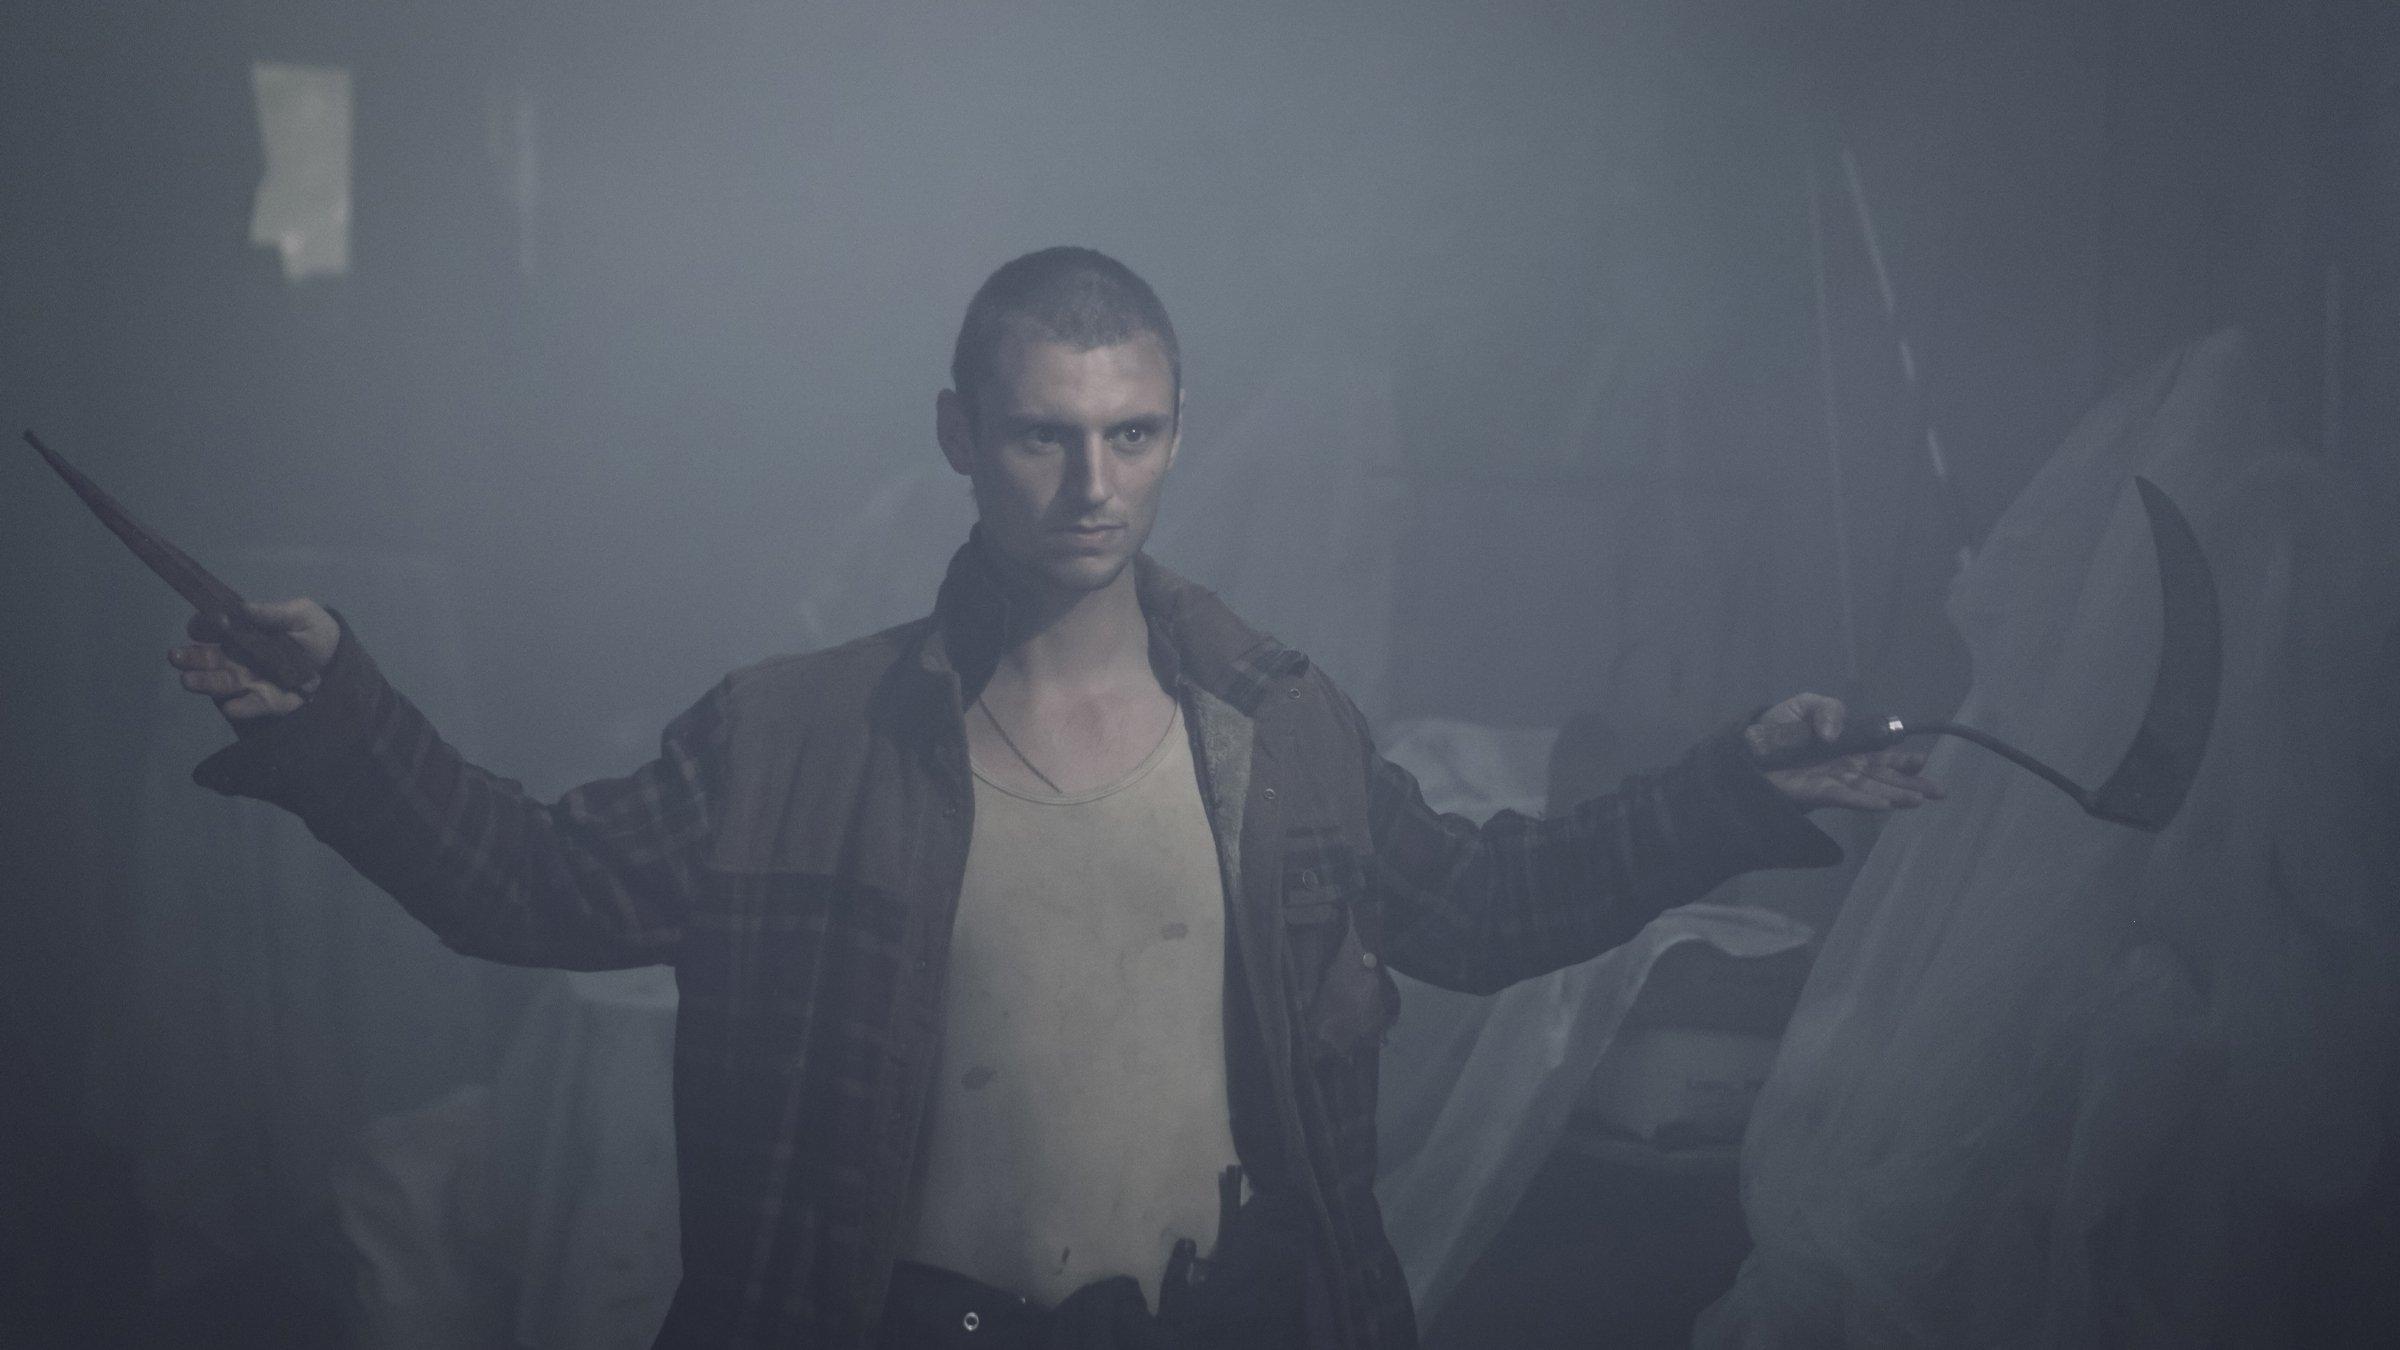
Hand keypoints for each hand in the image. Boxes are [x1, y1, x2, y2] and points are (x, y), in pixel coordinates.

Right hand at [167, 598, 339, 720]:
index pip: (212, 629)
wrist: (338, 662)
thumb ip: (275, 612)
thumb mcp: (301, 614)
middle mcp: (238, 658)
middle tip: (174, 656)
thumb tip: (245, 608)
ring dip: (205, 683)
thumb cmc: (314, 633)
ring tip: (188, 681)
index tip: (198, 627)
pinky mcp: (266, 701)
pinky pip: (248, 706)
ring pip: (221, 683)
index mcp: (242, 633)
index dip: (202, 627)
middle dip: (190, 658)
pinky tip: (231, 706)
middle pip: (209, 658)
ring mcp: (249, 681)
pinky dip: (240, 707)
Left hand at [1747, 692, 1943, 812]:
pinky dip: (1864, 800)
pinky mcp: (1815, 793)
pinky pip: (1844, 797)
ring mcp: (1833, 781)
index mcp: (1848, 745)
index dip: (1903, 758)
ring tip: (1919, 801)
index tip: (1923, 760)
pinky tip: (1885, 804)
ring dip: (1896, 795)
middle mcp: (1846, 766)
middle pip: (1884, 776)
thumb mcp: (1805, 705)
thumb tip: (1835, 735)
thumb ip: (1828, 710)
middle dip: (1912, 784)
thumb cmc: (1777, 728)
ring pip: (1870, 789)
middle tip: (1939, 792)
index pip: (1882, 753)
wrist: (1745, 750)